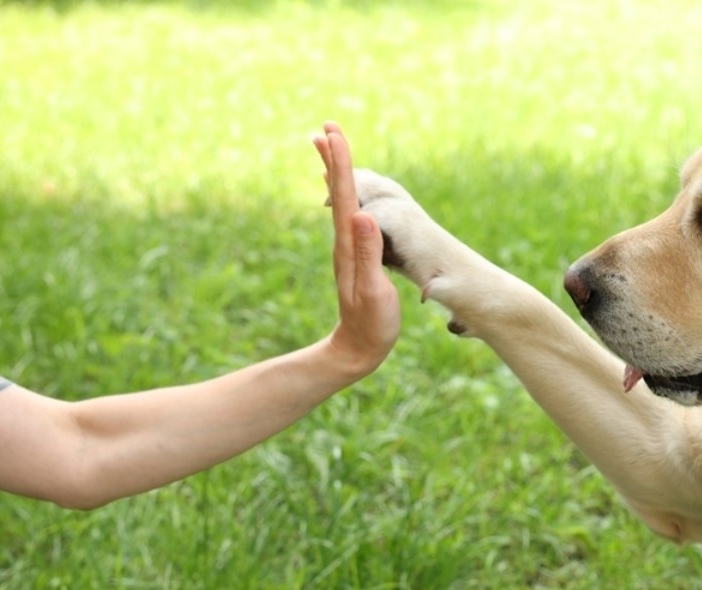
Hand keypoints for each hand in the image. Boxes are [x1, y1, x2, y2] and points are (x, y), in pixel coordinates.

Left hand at [313, 122, 400, 376]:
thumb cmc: (371, 323)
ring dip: (337, 173)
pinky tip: (348, 194)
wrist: (357, 349)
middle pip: (338, 192)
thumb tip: (362, 215)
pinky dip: (346, 196)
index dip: (341, 163)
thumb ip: (370, 253)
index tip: (335, 133)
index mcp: (349, 245)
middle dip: (335, 159)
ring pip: (342, 201)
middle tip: (327, 128)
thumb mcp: (374, 290)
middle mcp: (344, 242)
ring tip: (332, 148)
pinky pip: (349, 216)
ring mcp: (348, 249)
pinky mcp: (355, 257)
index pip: (344, 196)